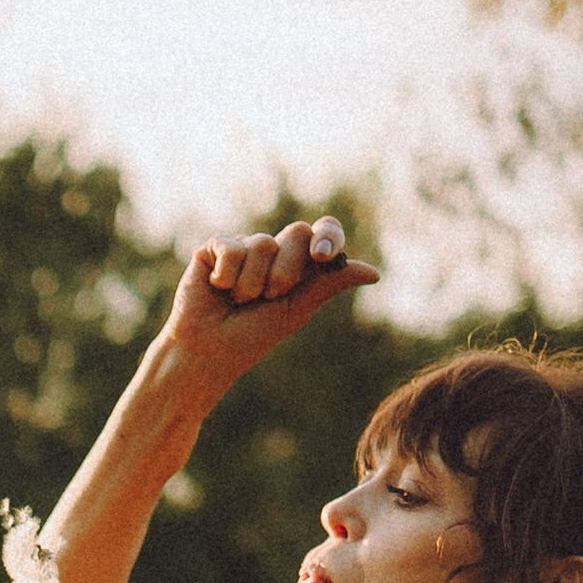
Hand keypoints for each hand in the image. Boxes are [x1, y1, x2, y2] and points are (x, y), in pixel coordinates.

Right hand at [154, 218, 375, 400]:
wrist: (208, 351)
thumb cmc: (251, 336)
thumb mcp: (296, 310)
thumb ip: (329, 283)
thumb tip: (374, 272)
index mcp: (298, 264)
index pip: (324, 231)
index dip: (327, 236)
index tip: (322, 255)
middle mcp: (273, 251)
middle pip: (297, 232)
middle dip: (287, 271)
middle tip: (269, 298)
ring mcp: (244, 246)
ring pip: (262, 243)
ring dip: (252, 282)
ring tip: (238, 301)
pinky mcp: (215, 247)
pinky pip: (232, 246)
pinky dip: (227, 276)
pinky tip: (217, 289)